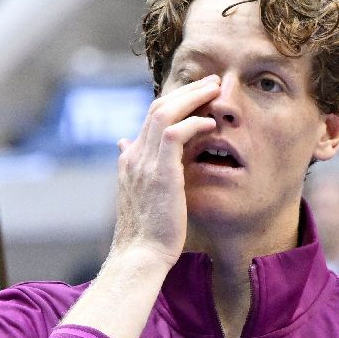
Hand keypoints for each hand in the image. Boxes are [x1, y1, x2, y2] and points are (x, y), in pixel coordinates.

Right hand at [110, 74, 219, 265]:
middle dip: (186, 90)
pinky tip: (211, 123)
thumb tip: (124, 145)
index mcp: (131, 160)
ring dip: (192, 97)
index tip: (199, 95)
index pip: (150, 118)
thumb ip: (137, 169)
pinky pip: (174, 133)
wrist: (141, 256)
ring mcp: (144, 162)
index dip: (175, 102)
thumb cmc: (148, 234)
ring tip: (214, 89)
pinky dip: (193, 123)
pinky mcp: (159, 172)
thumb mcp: (140, 196)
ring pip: (164, 112)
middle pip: (157, 106)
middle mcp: (134, 155)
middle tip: (212, 81)